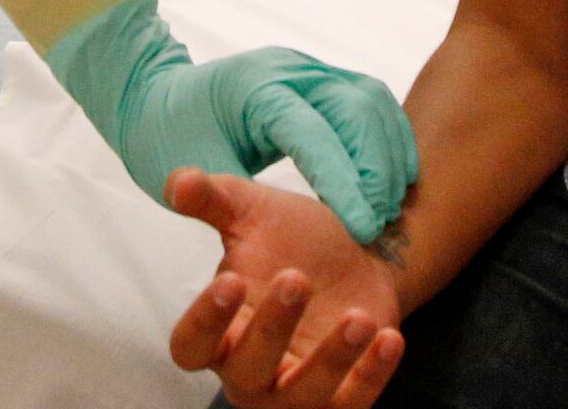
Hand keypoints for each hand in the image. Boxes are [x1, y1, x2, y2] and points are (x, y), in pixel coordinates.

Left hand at [42, 0, 421, 238]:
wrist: (159, 98)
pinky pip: (371, 102)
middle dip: (374, 170)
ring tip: (390, 208)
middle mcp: (288, 69)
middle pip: (354, 109)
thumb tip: (233, 231)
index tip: (361, 228)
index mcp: (252, 89)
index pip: (312, 132)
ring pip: (372, 101)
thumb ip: (216, 196)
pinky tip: (393, 181)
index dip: (343, 181)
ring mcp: (309, 69)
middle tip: (377, 224)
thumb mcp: (179, 168)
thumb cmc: (169, 137)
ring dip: (389, 154)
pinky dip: (389, 139)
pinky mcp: (323, 78)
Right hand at [168, 170, 407, 408]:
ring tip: (358, 317)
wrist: (357, 254)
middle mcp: (249, 371)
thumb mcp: (252, 212)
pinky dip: (371, 377)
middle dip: (271, 329)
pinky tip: (388, 338)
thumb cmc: (292, 241)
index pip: (191, 346)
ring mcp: (296, 391)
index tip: (230, 280)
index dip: (204, 322)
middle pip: (246, 372)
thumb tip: (179, 181)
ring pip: (303, 398)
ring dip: (330, 360)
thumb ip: (211, 198)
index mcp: (219, 330)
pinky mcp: (343, 396)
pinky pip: (353, 404)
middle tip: (297, 277)